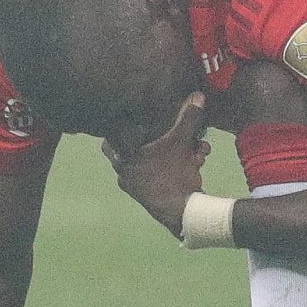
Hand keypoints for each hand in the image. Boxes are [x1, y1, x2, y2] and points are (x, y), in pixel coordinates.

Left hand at [103, 94, 210, 236]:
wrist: (183, 211)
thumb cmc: (172, 175)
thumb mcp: (181, 142)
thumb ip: (187, 119)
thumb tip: (197, 96)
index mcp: (123, 159)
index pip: (108, 139)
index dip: (118, 127)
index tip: (129, 118)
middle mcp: (126, 173)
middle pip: (136, 148)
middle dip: (159, 138)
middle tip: (169, 130)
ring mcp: (139, 186)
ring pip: (154, 161)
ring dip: (176, 152)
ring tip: (195, 149)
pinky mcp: (154, 194)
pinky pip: (163, 173)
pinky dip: (177, 166)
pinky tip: (197, 160)